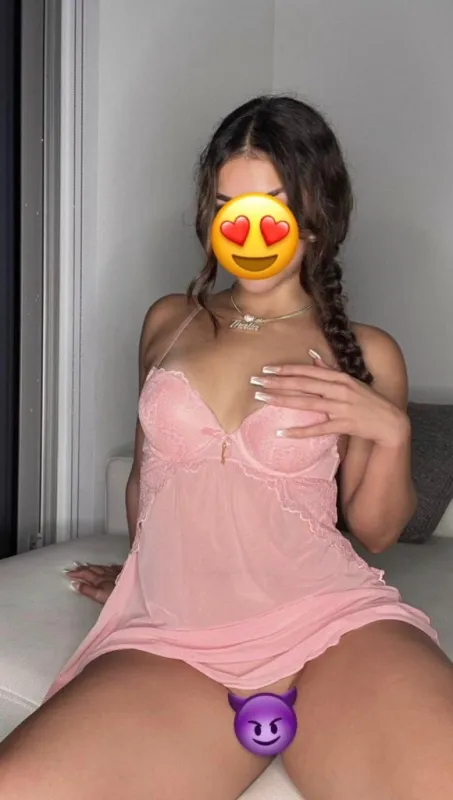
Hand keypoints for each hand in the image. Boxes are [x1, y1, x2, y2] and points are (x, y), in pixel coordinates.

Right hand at [63, 562, 122, 603]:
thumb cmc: (119, 597)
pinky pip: (115, 568)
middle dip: (83, 568)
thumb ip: (88, 590)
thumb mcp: (100, 596)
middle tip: (74, 567)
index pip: (85, 575)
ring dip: (94, 567)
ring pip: (103, 567)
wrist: (137, 591)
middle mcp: (107, 574)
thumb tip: (76, 584)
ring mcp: (117, 573)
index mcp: (100, 580)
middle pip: (93, 570)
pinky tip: (109, 566)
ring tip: (88, 565)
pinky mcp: (126, 573)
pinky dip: (109, 567)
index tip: (68, 573)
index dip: (76, 574)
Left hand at [253, 351, 409, 445]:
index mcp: (339, 377)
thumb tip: (312, 354)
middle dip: (277, 383)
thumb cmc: (367, 400)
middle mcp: (338, 390)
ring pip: (306, 403)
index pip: (307, 371)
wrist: (389, 422)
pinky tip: (282, 432)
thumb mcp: (350, 380)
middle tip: (255, 382)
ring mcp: (340, 408)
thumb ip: (329, 368)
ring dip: (282, 400)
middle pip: (302, 385)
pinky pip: (317, 429)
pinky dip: (299, 431)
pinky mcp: (343, 425)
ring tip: (262, 399)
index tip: (267, 369)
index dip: (286, 370)